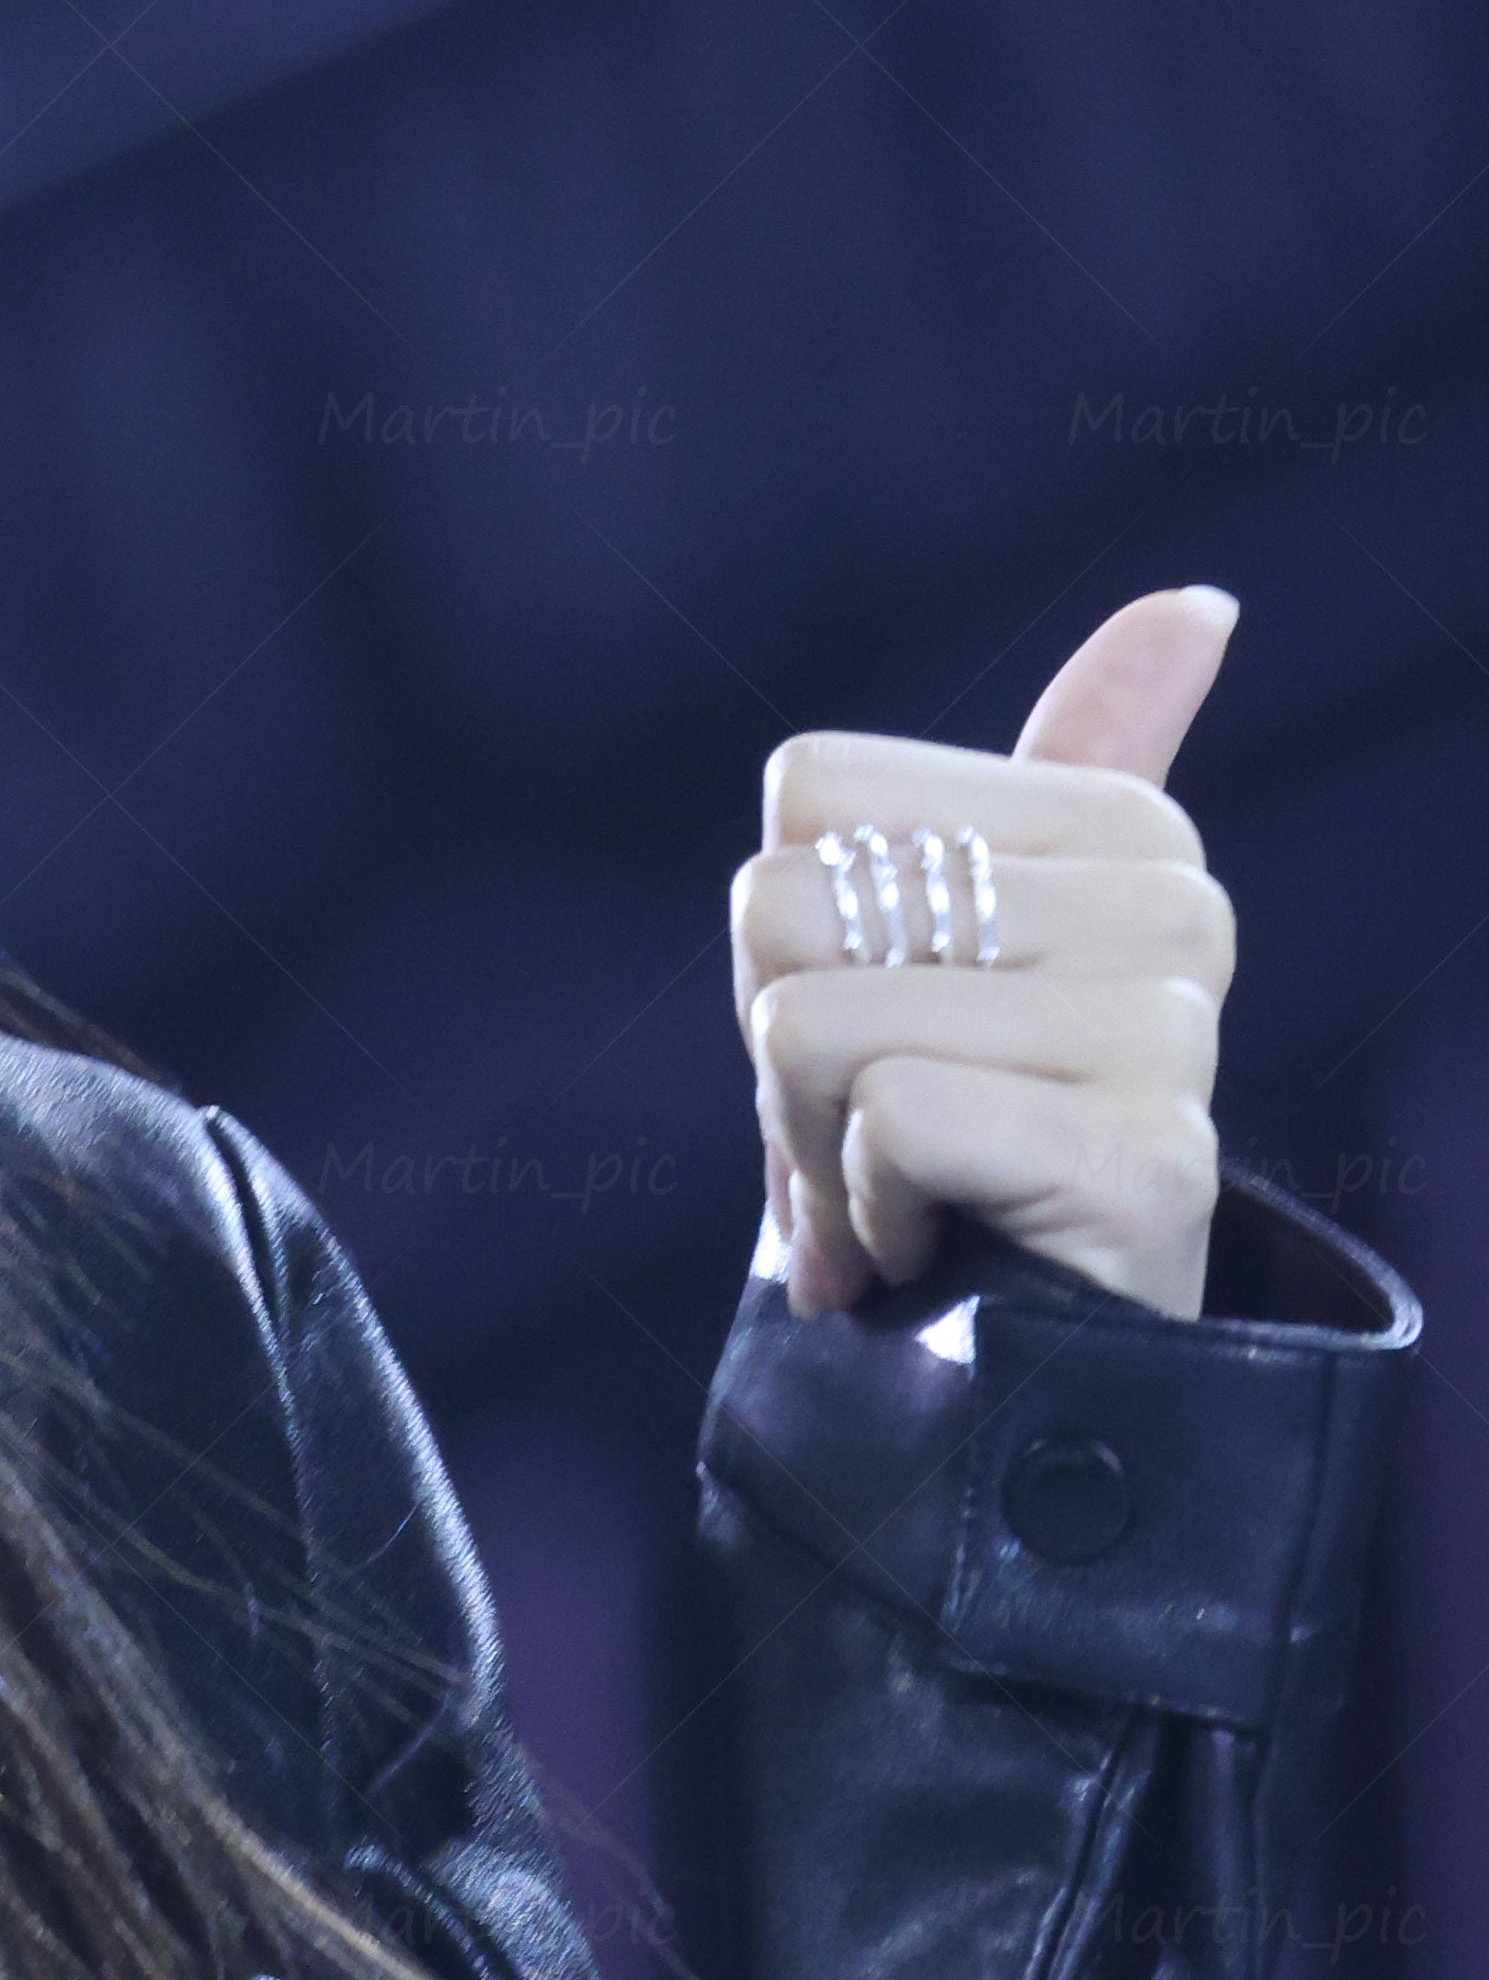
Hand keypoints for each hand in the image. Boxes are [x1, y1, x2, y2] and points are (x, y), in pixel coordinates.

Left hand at [732, 586, 1240, 1326]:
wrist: (1028, 1375)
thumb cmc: (958, 1149)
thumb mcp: (955, 945)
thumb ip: (1074, 763)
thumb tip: (1200, 604)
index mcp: (1125, 828)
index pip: (805, 793)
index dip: (787, 934)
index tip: (874, 1032)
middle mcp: (1177, 908)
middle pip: (786, 902)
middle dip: (781, 1054)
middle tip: (876, 1137)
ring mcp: (1172, 1039)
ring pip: (814, 1022)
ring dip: (811, 1149)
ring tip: (905, 1199)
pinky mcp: (1146, 1162)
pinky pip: (885, 1119)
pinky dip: (865, 1216)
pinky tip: (941, 1248)